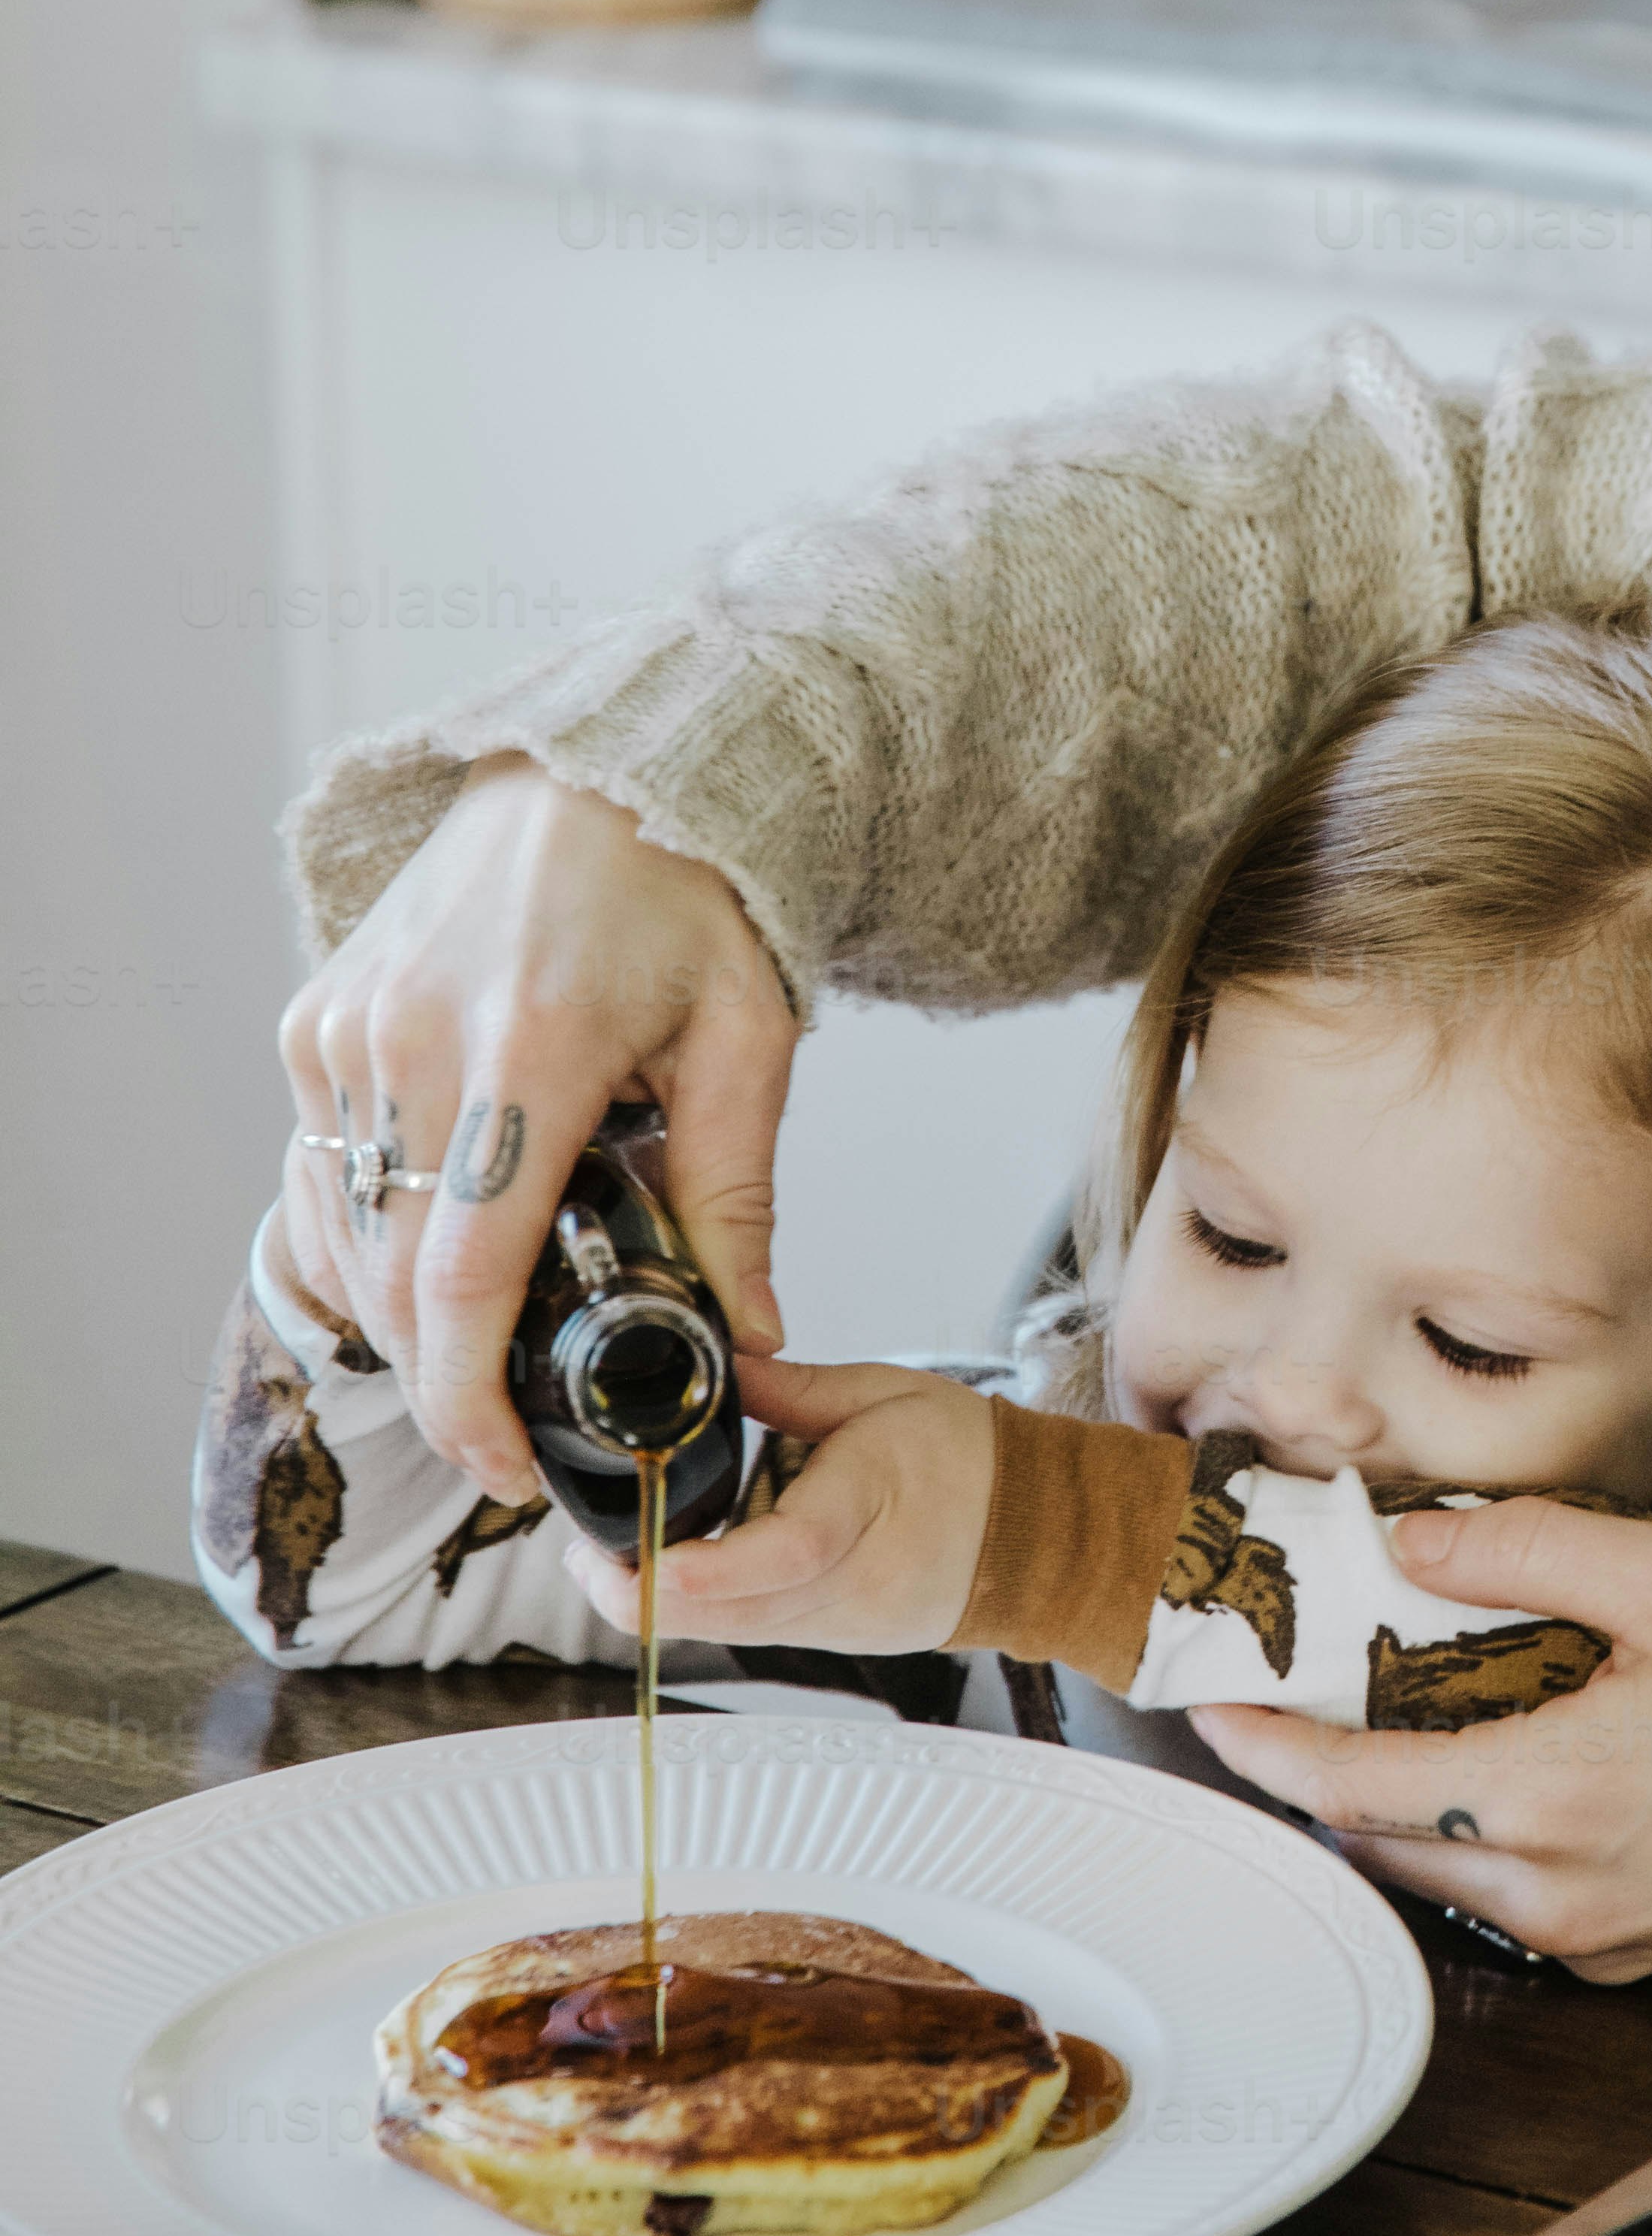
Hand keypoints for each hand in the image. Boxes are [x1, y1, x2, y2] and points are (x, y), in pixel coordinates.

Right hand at [277, 758, 796, 1505]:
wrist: (597, 770)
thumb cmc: (686, 894)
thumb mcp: (746, 1037)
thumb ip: (735, 1192)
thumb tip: (751, 1333)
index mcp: (533, 1043)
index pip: (464, 1269)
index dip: (468, 1395)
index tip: (505, 1464)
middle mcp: (413, 1036)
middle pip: (394, 1274)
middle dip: (441, 1379)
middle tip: (509, 1432)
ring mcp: (348, 1026)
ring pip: (344, 1234)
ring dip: (400, 1319)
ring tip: (480, 1354)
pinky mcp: (317, 1020)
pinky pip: (318, 1174)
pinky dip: (361, 1244)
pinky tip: (428, 1269)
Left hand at [562, 1354, 996, 1658]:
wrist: (1040, 1531)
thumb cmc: (967, 1456)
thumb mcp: (878, 1392)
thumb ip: (785, 1388)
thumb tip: (711, 1364)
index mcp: (871, 1501)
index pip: (783, 1551)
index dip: (701, 1568)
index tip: (633, 1563)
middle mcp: (857, 1581)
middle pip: (733, 1614)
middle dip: (641, 1594)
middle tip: (581, 1554)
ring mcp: (847, 1623)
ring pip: (733, 1634)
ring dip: (664, 1605)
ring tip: (612, 1560)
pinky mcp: (839, 1641)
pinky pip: (756, 1634)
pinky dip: (708, 1610)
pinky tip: (678, 1574)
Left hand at [1183, 1498, 1651, 1981]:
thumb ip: (1532, 1553)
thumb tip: (1412, 1543)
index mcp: (1544, 1801)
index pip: (1342, 1787)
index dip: (1259, 1745)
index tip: (1206, 1702)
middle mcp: (1547, 1891)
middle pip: (1373, 1839)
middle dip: (1317, 1773)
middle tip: (1292, 1693)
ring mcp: (1587, 1936)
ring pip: (1436, 1875)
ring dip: (1395, 1805)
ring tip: (1388, 1717)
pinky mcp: (1627, 1958)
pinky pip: (1508, 1902)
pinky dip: (1473, 1839)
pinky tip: (1501, 1767)